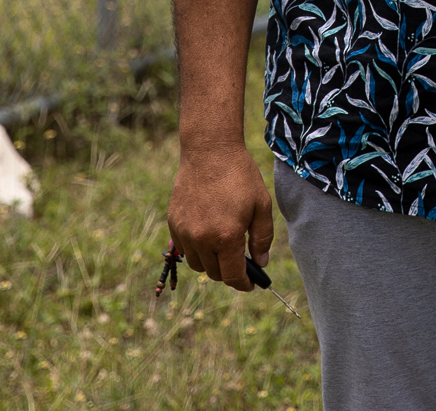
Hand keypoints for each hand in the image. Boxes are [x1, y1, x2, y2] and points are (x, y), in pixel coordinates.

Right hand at [166, 143, 272, 290]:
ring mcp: (185, 232)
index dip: (244, 284)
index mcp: (226, 237)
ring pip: (198, 264)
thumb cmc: (240, 176)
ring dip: (211, 262)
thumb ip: (262, 239)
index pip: (233, 276)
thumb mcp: (261, 206)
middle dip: (229, 272)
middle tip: (240, 261)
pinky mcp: (173, 223)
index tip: (251, 284)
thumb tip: (261, 263)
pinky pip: (184, 249)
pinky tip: (207, 232)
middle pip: (215, 273)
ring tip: (222, 245)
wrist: (209, 151)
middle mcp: (202, 239)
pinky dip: (196, 248)